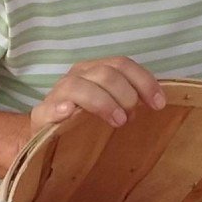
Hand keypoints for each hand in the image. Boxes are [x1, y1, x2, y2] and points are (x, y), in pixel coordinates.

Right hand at [29, 56, 165, 131]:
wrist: (50, 138)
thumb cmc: (88, 122)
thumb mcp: (114, 107)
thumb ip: (131, 100)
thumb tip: (159, 102)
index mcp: (96, 70)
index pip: (122, 64)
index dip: (144, 81)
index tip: (159, 104)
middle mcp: (78, 75)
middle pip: (106, 73)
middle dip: (126, 95)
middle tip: (131, 118)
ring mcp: (58, 93)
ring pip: (80, 86)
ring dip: (103, 102)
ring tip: (117, 121)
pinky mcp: (42, 114)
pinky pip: (49, 106)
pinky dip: (60, 107)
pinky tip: (69, 113)